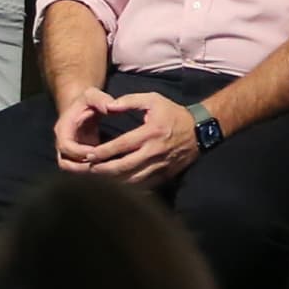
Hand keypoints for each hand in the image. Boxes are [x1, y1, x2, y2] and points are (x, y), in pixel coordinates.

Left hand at [58, 91, 200, 183]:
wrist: (201, 131)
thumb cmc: (173, 114)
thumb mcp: (153, 100)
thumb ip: (130, 101)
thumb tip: (109, 106)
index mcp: (150, 133)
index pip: (121, 145)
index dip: (103, 152)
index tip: (88, 155)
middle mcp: (154, 152)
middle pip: (123, 167)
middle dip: (102, 170)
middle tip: (87, 170)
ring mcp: (159, 166)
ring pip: (131, 180)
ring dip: (112, 182)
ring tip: (96, 180)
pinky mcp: (164, 175)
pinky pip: (142, 185)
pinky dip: (127, 188)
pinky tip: (115, 187)